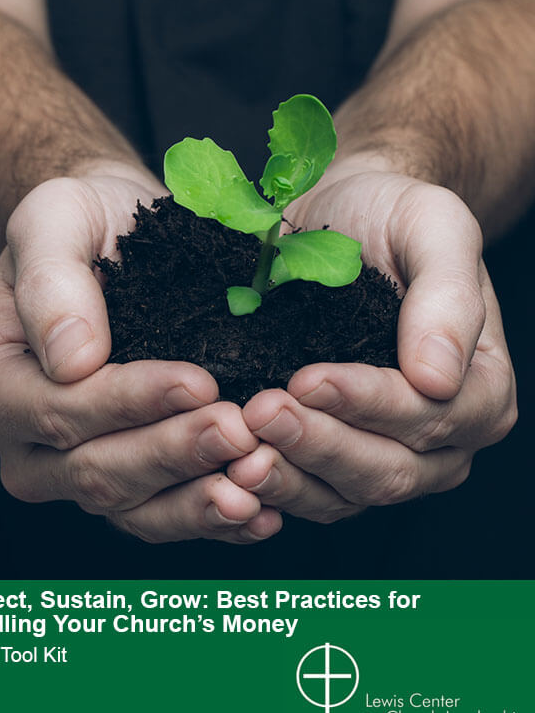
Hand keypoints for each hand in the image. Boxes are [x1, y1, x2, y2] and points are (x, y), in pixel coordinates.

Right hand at [0, 169, 281, 542]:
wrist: (120, 243)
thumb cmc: (84, 226)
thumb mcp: (54, 221)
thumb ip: (50, 281)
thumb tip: (70, 359)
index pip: (60, 410)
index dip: (129, 402)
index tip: (198, 380)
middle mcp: (28, 447)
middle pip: (98, 471)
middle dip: (174, 452)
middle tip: (240, 430)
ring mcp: (79, 474)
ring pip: (135, 509)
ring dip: (199, 502)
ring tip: (257, 485)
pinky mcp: (132, 485)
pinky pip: (165, 516)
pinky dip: (212, 517)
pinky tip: (261, 511)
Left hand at [227, 170, 516, 521]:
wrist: (345, 218)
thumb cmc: (392, 217)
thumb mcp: (434, 227)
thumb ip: (449, 296)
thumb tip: (440, 378)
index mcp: (481, 389)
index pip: (429, 415)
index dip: (368, 403)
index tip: (307, 378)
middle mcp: (443, 439)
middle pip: (388, 469)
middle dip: (320, 444)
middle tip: (260, 413)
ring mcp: (389, 458)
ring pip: (345, 495)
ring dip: (289, 478)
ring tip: (239, 451)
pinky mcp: (337, 464)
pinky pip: (310, 495)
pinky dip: (274, 488)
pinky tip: (232, 469)